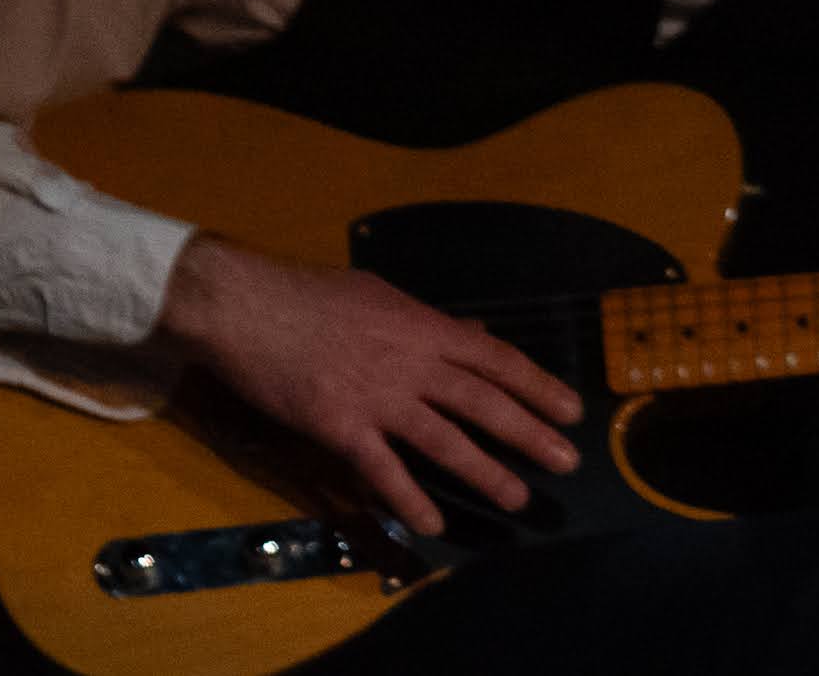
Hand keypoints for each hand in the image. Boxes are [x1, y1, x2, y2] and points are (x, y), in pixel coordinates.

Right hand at [149, 233, 583, 539]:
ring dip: (484, 472)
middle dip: (529, 433)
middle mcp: (412, 363)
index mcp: (426, 326)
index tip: (570, 409)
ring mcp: (378, 397)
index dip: (538, 385)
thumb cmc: (313, 295)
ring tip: (518, 497)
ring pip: (443, 439)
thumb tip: (473, 332)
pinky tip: (433, 523)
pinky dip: (408, 498)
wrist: (248, 306)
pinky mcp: (339, 427)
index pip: (496, 359)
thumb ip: (429, 321)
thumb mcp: (382, 296)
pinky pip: (382, 469)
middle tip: (566, 461)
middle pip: (482, 402)